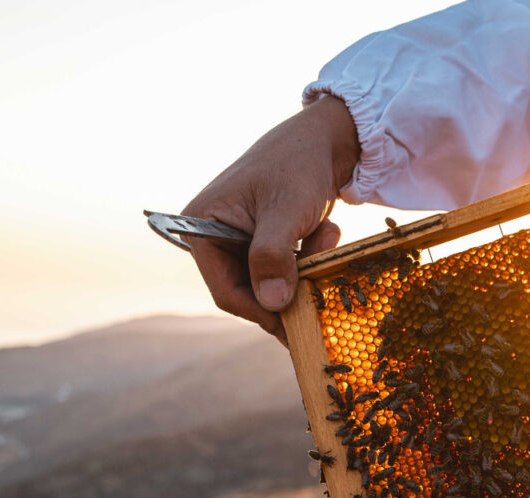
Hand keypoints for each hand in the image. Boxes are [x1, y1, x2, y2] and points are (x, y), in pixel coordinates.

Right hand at [180, 95, 359, 344]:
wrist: (327, 138)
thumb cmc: (298, 164)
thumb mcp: (286, 210)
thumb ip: (273, 256)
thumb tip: (271, 304)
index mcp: (202, 226)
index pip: (225, 291)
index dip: (260, 312)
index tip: (294, 327)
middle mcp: (214, 236)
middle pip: (249, 291)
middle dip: (289, 285)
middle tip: (319, 279)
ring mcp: (239, 240)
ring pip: (272, 282)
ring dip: (304, 268)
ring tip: (324, 234)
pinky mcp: (264, 240)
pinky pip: (286, 269)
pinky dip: (309, 257)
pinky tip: (324, 230)